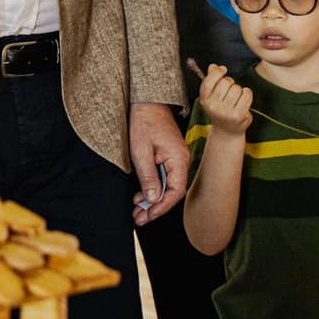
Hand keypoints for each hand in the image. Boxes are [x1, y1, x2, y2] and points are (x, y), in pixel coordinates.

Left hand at [129, 102, 188, 225]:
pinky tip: (141, 195)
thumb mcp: (140, 152)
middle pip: (172, 191)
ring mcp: (176, 157)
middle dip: (155, 207)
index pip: (175, 191)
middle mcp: (181, 159)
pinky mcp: (169, 155)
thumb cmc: (143, 122)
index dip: (162, 207)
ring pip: (168, 185)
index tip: (147, 216)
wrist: (146, 101)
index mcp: (178, 158)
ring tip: (136, 209)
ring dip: (153, 199)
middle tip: (138, 218)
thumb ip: (148, 177)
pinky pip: (164, 176)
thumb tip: (154, 200)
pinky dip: (153, 187)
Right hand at [193, 60, 253, 136]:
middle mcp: (213, 107)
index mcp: (205, 100)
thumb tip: (213, 66)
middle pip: (225, 82)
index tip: (223, 69)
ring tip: (236, 98)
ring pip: (237, 88)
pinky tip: (243, 100)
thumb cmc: (220, 110)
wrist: (226, 131)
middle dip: (230, 82)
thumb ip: (212, 80)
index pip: (208, 82)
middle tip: (229, 90)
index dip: (217, 72)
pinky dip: (247, 94)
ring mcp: (226, 112)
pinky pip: (246, 94)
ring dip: (239, 90)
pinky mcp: (238, 115)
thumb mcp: (212, 96)